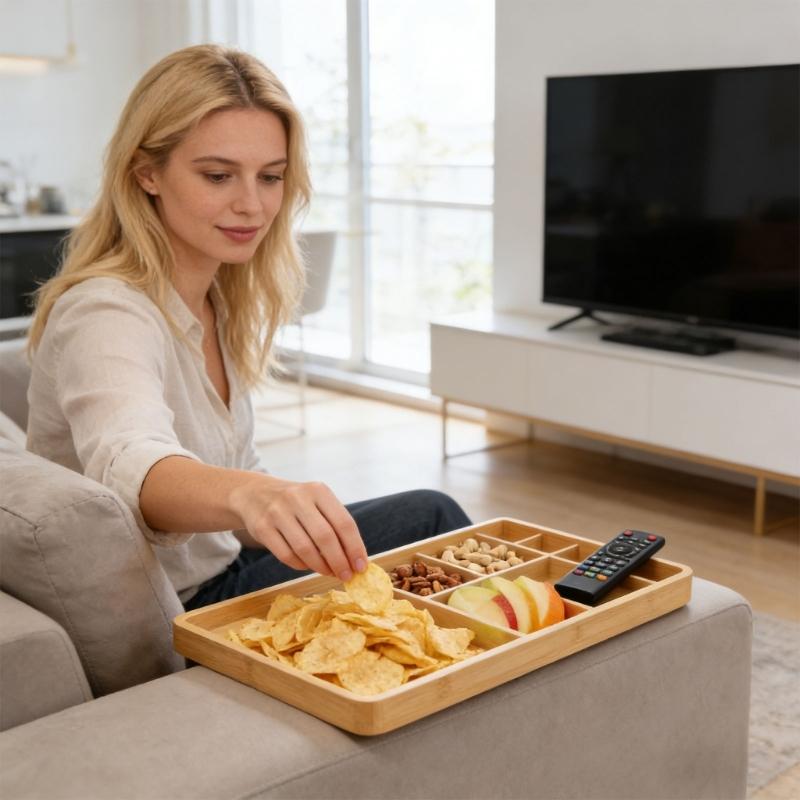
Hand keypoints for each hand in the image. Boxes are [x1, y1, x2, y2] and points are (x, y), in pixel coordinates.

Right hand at [229, 475, 367, 580]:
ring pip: (305, 549)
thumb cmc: (296, 503)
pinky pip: (286, 555)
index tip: (361, 567)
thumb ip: (335, 525)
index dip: (355, 548)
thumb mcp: (316, 502)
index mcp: (318, 490)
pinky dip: (301, 565)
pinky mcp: (262, 528)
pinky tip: (307, 565)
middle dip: (339, 562)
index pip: (344, 523)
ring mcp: (278, 512)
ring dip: (321, 566)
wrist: (254, 494)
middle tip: (346, 576)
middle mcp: (298, 498)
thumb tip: (354, 560)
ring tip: (329, 572)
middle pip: (325, 537)